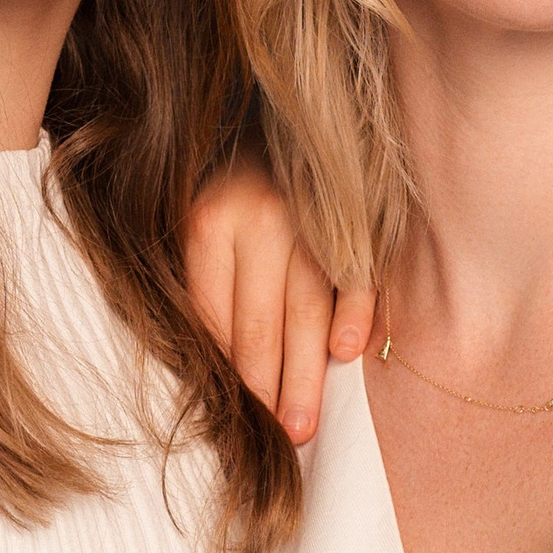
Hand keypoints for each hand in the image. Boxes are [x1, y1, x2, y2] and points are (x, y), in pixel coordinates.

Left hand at [182, 163, 375, 444]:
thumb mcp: (198, 221)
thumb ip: (202, 282)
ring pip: (306, 308)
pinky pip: (353, 273)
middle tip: (274, 440)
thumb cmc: (232, 183)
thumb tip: (207, 366)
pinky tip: (345, 353)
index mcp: (208, 222)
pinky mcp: (349, 215)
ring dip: (306, 372)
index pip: (213, 316)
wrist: (281, 112)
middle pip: (260, 321)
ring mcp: (306, 215)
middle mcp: (256, 217)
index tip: (233, 422)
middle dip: (267, 388)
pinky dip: (353, 312)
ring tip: (303, 424)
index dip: (225, 373)